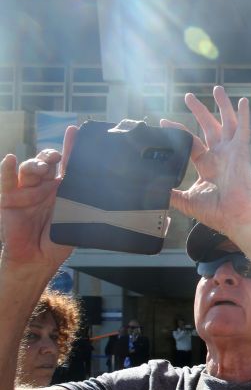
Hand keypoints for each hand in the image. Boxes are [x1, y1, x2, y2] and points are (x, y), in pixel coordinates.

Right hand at [0, 127, 76, 269]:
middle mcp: (43, 187)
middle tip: (56, 157)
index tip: (74, 130)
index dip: (70, 147)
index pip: (67, 164)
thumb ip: (83, 200)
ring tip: (43, 166)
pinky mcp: (9, 199)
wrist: (38, 259)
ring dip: (36, 164)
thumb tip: (103, 187)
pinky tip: (11, 159)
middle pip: (46, 162)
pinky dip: (7, 169)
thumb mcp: (76, 218)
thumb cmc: (58, 240)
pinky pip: (7, 182)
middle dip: (51, 155)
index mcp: (61, 189)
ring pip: (29, 169)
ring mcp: (25, 191)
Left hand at [160, 86, 250, 243]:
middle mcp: (219, 156)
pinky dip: (243, 115)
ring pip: (226, 124)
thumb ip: (171, 193)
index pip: (191, 142)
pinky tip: (242, 101)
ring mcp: (231, 153)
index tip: (164, 121)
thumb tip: (151, 189)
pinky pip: (242, 130)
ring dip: (222, 106)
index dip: (178, 131)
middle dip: (199, 111)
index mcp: (207, 165)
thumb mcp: (187, 201)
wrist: (235, 217)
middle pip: (208, 127)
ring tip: (217, 89)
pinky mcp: (241, 152)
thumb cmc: (217, 213)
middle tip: (188, 96)